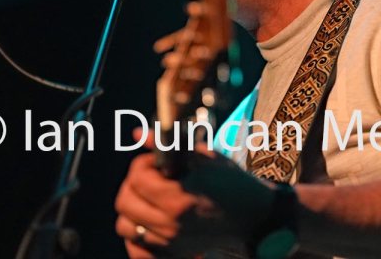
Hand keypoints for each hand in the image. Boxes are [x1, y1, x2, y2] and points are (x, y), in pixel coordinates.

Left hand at [115, 128, 275, 257]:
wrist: (255, 217)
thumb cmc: (233, 184)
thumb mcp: (204, 158)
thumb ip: (168, 146)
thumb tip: (139, 135)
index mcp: (179, 199)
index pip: (137, 178)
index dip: (143, 164)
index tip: (157, 162)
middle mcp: (171, 225)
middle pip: (125, 203)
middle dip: (134, 184)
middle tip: (151, 177)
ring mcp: (170, 243)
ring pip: (125, 226)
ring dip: (133, 208)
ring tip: (151, 198)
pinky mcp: (173, 254)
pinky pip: (136, 246)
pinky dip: (138, 231)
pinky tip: (152, 218)